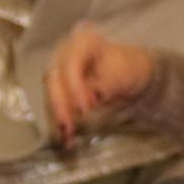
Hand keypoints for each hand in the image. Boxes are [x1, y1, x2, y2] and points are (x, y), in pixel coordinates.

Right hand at [43, 24, 158, 138]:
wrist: (132, 77)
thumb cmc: (129, 69)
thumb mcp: (124, 73)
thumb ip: (108, 83)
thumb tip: (93, 95)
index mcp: (82, 42)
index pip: (70, 64)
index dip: (74, 87)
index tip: (85, 109)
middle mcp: (65, 55)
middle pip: (53, 79)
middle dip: (60, 105)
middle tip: (70, 126)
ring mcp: (60, 73)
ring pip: (51, 96)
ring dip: (57, 118)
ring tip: (68, 137)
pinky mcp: (60, 92)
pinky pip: (56, 108)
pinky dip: (61, 125)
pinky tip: (68, 141)